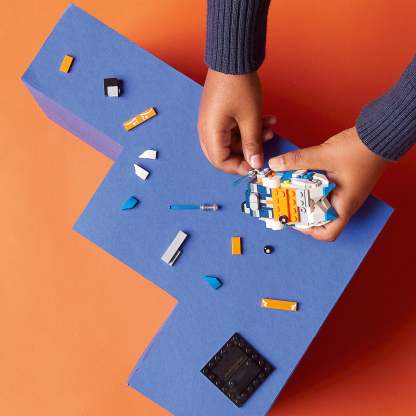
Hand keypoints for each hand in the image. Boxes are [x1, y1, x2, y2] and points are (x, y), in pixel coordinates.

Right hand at [198, 68, 275, 174]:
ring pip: (230, 140)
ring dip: (250, 138)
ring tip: (270, 130)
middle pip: (223, 153)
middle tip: (262, 151)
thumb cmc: (239, 85)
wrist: (233, 57)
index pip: (220, 162)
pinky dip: (246, 127)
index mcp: (210, 132)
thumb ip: (252, 144)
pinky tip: (266, 120)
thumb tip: (255, 164)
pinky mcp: (217, 113)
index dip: (238, 167)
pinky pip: (231, 128)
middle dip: (245, 153)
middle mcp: (206, 129)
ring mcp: (211, 120)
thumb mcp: (250, 118)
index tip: (255, 166)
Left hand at [268, 127, 386, 240]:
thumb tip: (275, 164)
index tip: (293, 218)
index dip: (309, 231)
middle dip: (301, 211)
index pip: (329, 232)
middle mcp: (345, 202)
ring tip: (288, 189)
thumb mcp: (324, 155)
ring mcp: (345, 192)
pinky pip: (324, 190)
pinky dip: (311, 186)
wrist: (380, 134)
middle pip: (320, 218)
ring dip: (304, 197)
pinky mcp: (343, 182)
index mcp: (345, 204)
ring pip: (320, 203)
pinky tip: (299, 177)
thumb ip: (298, 160)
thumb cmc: (361, 149)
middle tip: (285, 201)